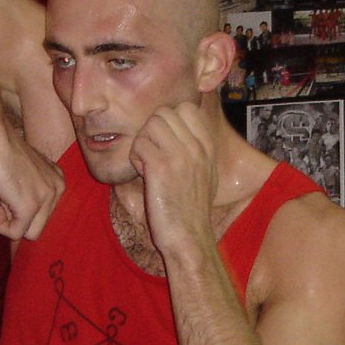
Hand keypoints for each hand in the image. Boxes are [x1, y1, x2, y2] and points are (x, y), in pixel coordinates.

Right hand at [0, 126, 64, 239]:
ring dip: (8, 221)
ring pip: (29, 234)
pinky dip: (0, 224)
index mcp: (57, 180)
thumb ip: (27, 189)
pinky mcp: (29, 207)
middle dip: (16, 217)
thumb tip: (16, 213)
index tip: (7, 191)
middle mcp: (58, 189)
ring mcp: (45, 198)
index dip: (20, 209)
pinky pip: (15, 233)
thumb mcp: (21, 172)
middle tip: (1, 196)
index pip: (43, 214)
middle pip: (38, 226)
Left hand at [129, 103, 216, 257]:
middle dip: (152, 131)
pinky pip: (138, 145)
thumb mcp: (206, 172)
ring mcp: (180, 155)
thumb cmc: (192, 208)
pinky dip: (135, 159)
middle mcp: (197, 147)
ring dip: (142, 143)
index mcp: (208, 146)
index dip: (169, 121)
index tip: (166, 142)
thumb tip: (179, 125)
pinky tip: (144, 175)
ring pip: (150, 125)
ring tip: (148, 164)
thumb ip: (197, 147)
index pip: (186, 107)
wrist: (189, 236)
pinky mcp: (161, 168)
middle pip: (163, 113)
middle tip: (153, 154)